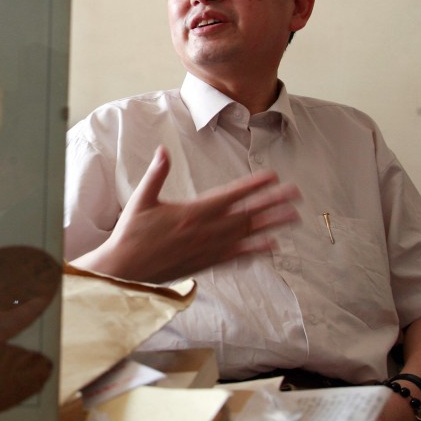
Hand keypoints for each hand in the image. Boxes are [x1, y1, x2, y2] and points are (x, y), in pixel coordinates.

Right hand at [70, 145, 300, 283]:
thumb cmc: (130, 234)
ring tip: (292, 218)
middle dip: (272, 203)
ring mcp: (207, 249)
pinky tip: (271, 246)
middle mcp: (205, 231)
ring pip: (246, 235)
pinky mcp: (205, 264)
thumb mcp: (141, 199)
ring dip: (271, 225)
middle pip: (246, 214)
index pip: (230, 196)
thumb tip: (162, 150)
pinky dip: (254, 251)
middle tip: (295, 195)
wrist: (125, 270)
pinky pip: (236, 257)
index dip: (253, 185)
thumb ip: (156, 174)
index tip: (272, 177)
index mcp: (192, 212)